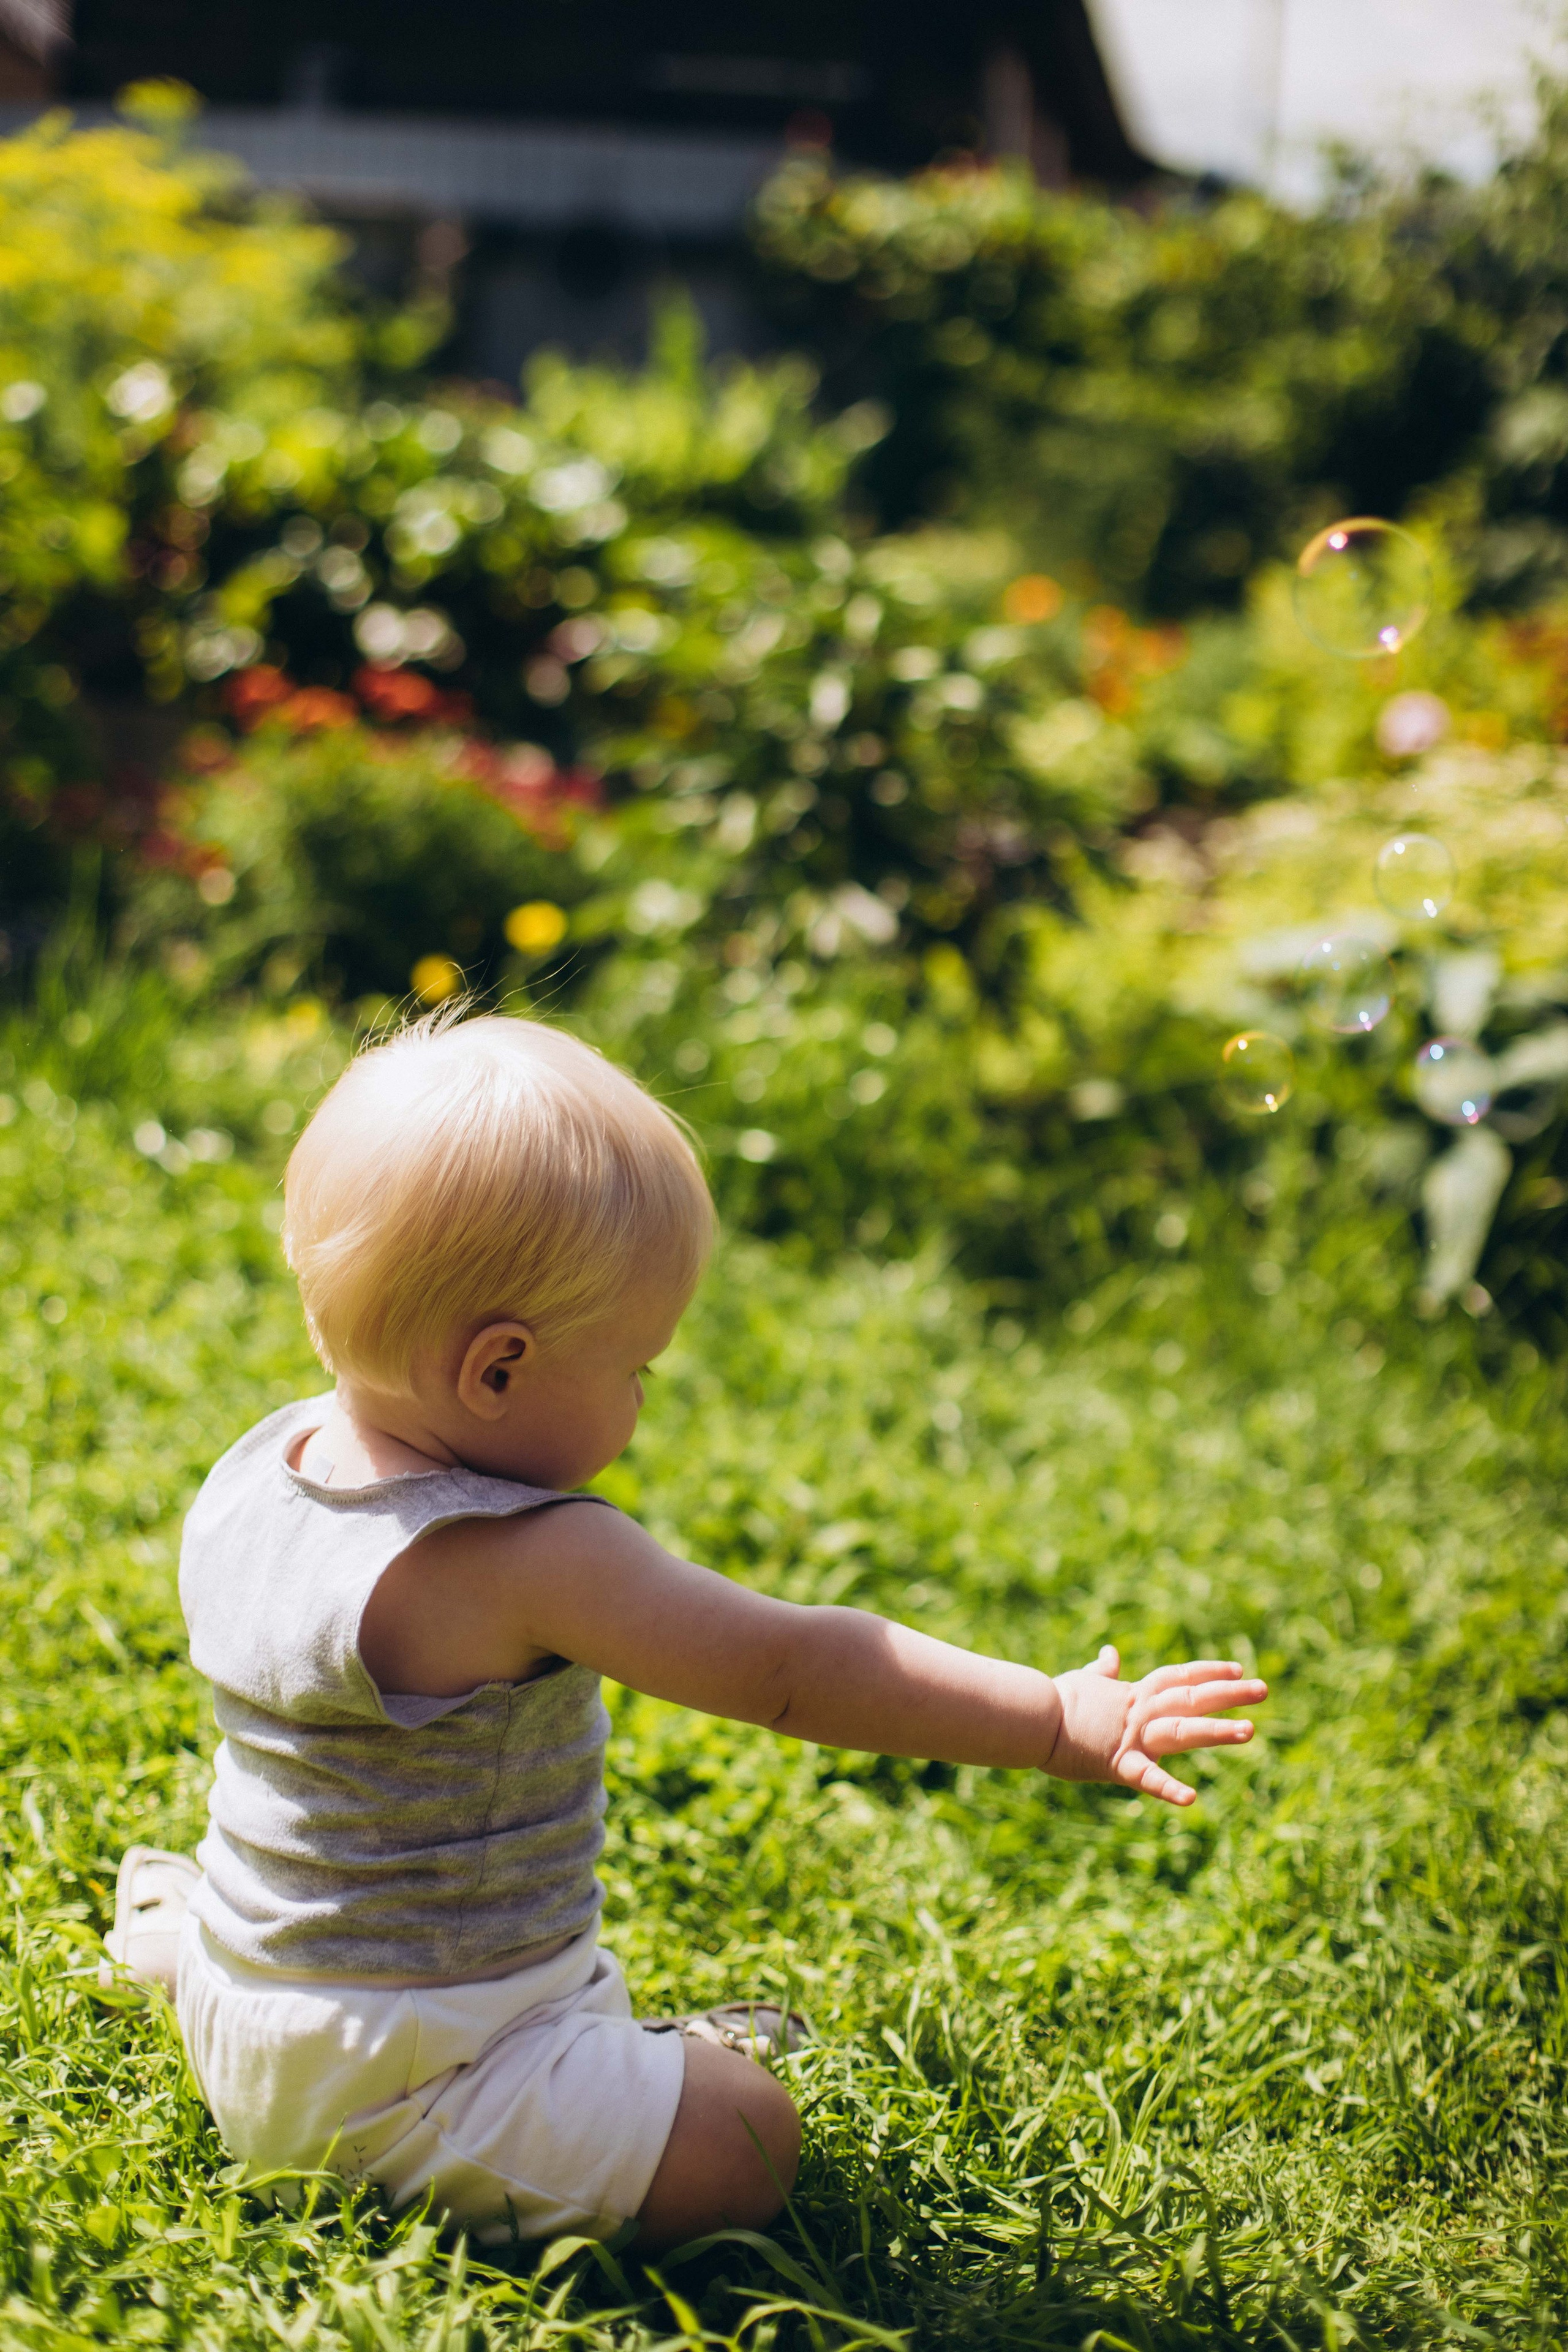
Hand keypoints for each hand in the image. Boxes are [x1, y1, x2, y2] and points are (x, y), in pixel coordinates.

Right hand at [1046, 1645, 1266, 1806]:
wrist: (1031, 1717)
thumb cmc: (1054, 1700)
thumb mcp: (1084, 1681)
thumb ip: (1102, 1671)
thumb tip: (1110, 1653)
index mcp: (1134, 1694)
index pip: (1178, 1678)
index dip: (1208, 1673)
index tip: (1238, 1671)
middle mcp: (1139, 1711)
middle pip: (1191, 1698)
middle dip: (1229, 1694)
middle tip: (1264, 1690)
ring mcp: (1132, 1737)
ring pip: (1181, 1730)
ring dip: (1216, 1730)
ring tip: (1250, 1731)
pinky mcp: (1117, 1764)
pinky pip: (1147, 1778)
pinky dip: (1169, 1788)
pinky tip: (1192, 1799)